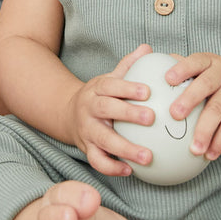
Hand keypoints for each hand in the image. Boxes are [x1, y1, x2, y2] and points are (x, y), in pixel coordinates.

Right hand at [69, 44, 156, 175]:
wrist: (68, 114)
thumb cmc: (100, 95)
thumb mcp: (110, 78)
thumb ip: (129, 66)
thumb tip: (148, 48)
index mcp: (96, 89)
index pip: (111, 86)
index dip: (127, 88)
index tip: (148, 91)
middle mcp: (89, 109)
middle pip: (106, 109)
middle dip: (128, 113)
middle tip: (151, 118)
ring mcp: (87, 130)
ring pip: (103, 139)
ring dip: (125, 149)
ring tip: (148, 157)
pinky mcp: (86, 149)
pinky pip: (97, 161)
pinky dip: (112, 168)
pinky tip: (131, 171)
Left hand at [164, 53, 220, 160]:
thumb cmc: (213, 79)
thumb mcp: (200, 68)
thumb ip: (176, 67)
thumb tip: (143, 70)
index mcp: (209, 62)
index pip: (195, 61)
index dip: (182, 68)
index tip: (168, 79)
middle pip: (207, 85)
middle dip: (190, 99)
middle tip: (174, 114)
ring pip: (219, 111)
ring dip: (205, 131)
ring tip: (193, 148)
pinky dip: (219, 143)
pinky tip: (208, 156)